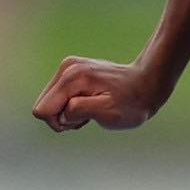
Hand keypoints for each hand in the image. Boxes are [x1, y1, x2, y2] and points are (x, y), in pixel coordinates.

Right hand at [32, 56, 164, 132]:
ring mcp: (68, 67)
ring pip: (51, 103)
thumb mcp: (108, 112)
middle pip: (44, 106)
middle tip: (91, 113)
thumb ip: (79, 110)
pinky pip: (60, 98)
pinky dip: (74, 105)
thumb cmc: (131, 103)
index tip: (84, 118)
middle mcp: (66, 67)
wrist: (147, 84)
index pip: (42, 111)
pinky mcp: (72, 71)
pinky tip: (93, 101)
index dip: (61, 122)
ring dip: (71, 112)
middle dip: (65, 117)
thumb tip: (60, 111)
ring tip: (94, 107)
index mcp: (72, 78)